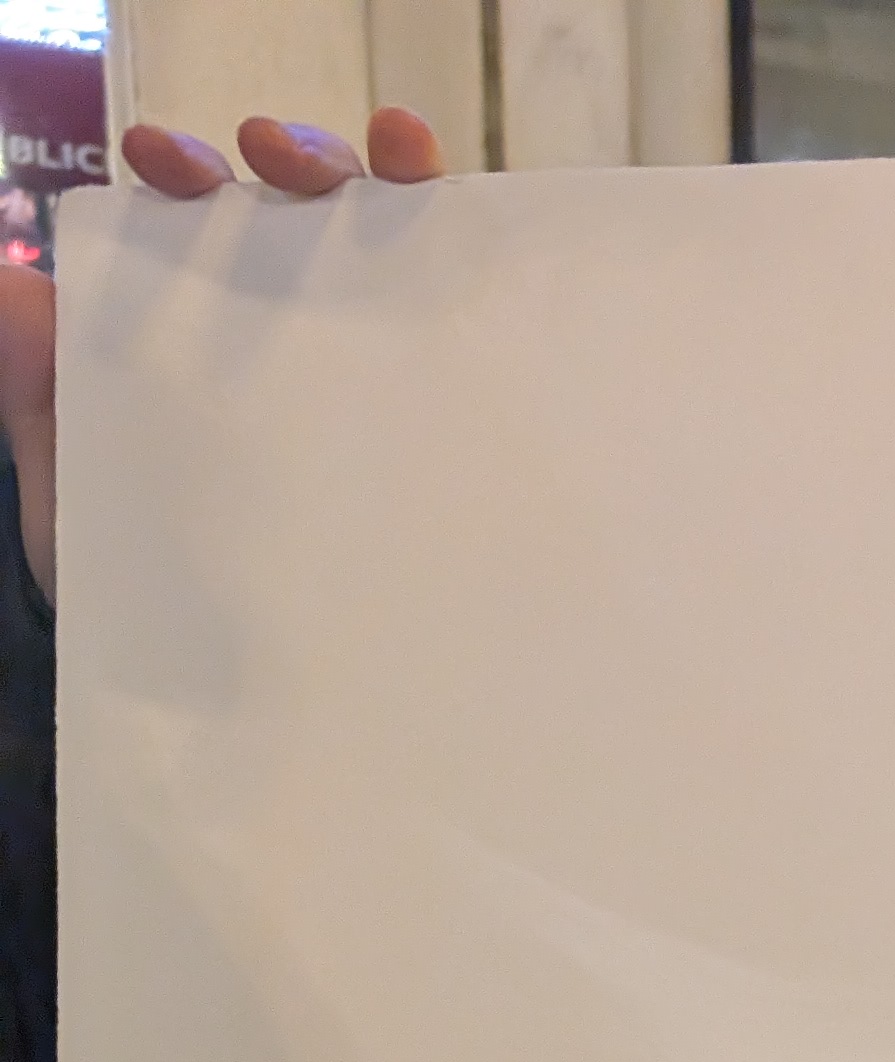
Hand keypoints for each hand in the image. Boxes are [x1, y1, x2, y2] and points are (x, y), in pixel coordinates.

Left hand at [0, 109, 443, 601]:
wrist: (237, 708)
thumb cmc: (149, 593)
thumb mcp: (75, 489)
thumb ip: (37, 390)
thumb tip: (12, 285)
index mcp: (204, 336)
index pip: (204, 224)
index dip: (189, 173)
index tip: (166, 162)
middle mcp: (298, 340)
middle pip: (307, 211)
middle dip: (297, 155)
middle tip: (270, 157)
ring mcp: (383, 378)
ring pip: (397, 243)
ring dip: (385, 176)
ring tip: (385, 157)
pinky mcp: (454, 426)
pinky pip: (477, 323)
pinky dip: (482, 249)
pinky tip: (475, 218)